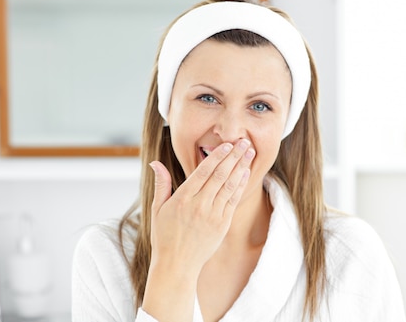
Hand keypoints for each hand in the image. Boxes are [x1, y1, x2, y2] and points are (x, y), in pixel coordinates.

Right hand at [149, 139, 254, 274]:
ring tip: (250, 152)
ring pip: (230, 185)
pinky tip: (246, 173)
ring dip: (242, 166)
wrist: (177, 265)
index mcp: (183, 198)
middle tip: (244, 141)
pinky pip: (233, 200)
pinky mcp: (222, 224)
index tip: (227, 144)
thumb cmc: (165, 236)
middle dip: (234, 156)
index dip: (217, 156)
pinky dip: (240, 185)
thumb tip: (155, 162)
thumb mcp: (157, 209)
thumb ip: (161, 184)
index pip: (204, 171)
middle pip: (221, 175)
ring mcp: (213, 215)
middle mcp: (199, 205)